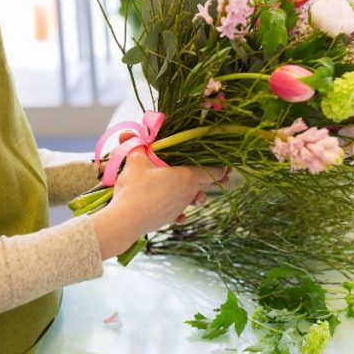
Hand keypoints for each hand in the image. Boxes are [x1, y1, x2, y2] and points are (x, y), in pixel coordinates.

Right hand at [92, 136, 226, 258]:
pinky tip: (179, 213)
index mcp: (187, 177)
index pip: (211, 170)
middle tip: (221, 175)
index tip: (228, 165)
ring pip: (194, 199)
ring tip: (195, 192)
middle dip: (210, 179)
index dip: (221, 167)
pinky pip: (180, 212)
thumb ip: (135, 146)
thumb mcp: (135, 162)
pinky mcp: (169, 218)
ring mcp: (179, 207)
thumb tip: (127, 132)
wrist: (125, 221)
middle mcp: (188, 193)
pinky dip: (181, 210)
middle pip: (204, 184)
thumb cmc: (135, 189)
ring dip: (195, 194)